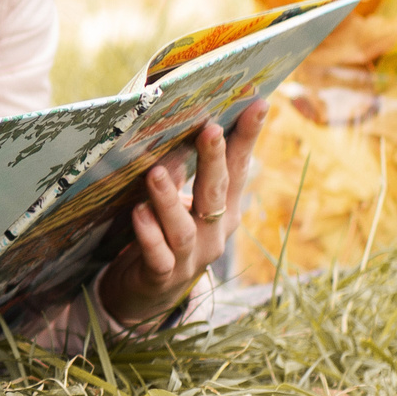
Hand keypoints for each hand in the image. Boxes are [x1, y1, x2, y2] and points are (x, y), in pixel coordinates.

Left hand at [99, 100, 267, 328]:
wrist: (148, 292)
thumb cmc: (165, 233)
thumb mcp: (180, 199)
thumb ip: (182, 166)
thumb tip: (181, 119)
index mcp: (223, 209)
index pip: (239, 168)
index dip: (247, 138)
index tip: (259, 104)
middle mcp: (214, 232)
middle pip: (217, 194)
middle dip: (214, 161)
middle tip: (209, 129)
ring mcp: (190, 256)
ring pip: (184, 227)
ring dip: (170, 199)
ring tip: (155, 172)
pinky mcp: (162, 275)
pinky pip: (158, 255)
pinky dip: (149, 235)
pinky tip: (138, 214)